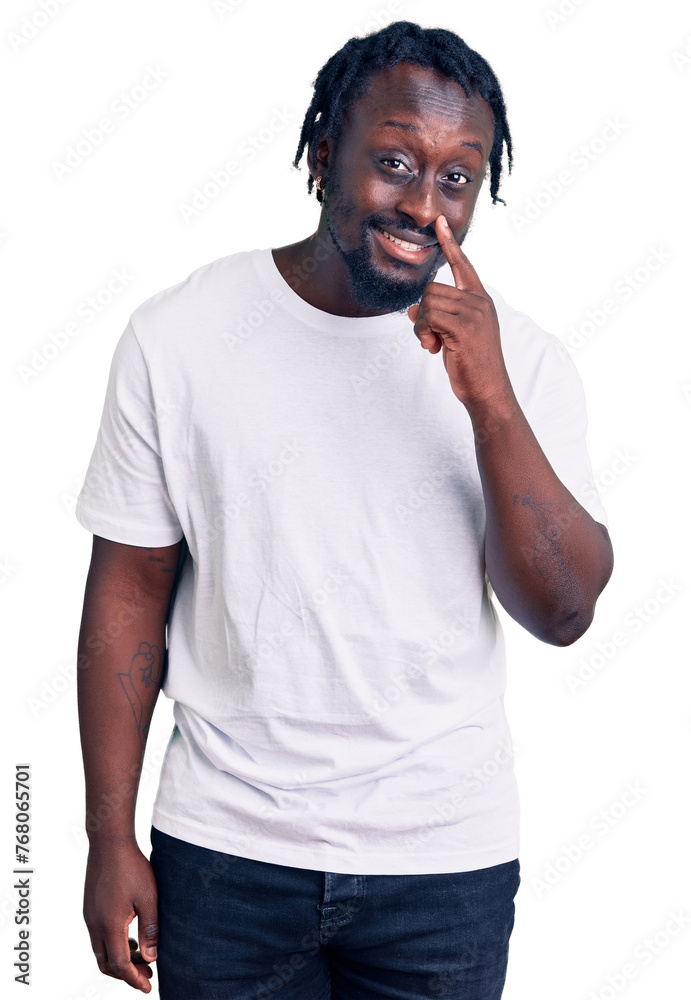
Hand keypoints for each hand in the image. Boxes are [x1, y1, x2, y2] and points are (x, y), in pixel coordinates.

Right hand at [83, 840, 157, 992]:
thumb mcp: (149, 898)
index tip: (148, 987)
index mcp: (110, 925)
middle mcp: (95, 924)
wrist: (109, 843)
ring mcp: (89, 916)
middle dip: (126, 974)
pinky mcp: (90, 908)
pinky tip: (130, 937)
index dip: (134, 979)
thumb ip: (150, 930)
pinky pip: (98, 937)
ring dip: (119, 960)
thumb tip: (151, 958)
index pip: (120, 965)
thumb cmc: (132, 867)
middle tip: (148, 974)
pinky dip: (113, 945)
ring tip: (141, 957)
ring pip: (100, 951)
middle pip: (106, 964)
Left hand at [407, 215, 511, 409]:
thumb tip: (413, 309)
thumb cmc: (471, 366)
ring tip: (435, 345)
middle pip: (433, 288)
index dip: (449, 244)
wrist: (487, 391)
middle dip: (424, 315)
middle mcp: (479, 301)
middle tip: (431, 340)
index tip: (439, 222)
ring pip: (428, 302)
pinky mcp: (465, 326)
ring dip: (422, 327)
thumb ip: (438, 318)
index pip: (463, 265)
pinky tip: (433, 349)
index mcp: (480, 300)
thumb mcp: (452, 336)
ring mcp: (474, 312)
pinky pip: (429, 316)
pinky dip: (423, 333)